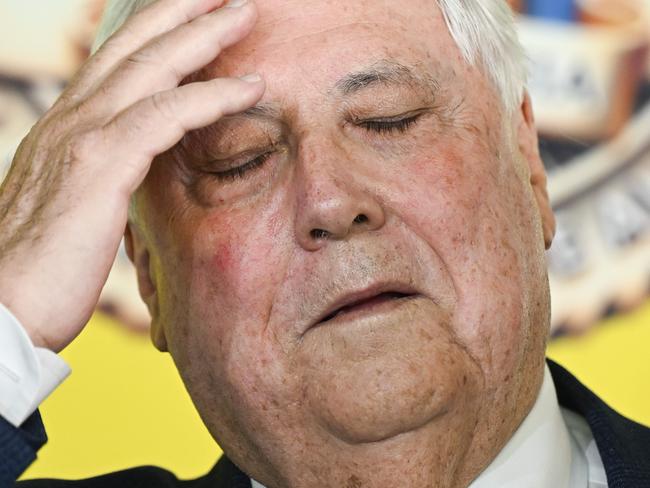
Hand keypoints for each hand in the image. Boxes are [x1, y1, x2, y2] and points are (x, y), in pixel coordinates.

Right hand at [0, 0, 263, 351]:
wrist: (1, 310)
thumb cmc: (42, 270)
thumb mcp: (76, 210)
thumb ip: (102, 181)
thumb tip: (129, 180)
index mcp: (67, 129)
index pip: (115, 65)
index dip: (154, 34)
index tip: (191, 16)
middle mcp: (71, 120)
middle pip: (133, 48)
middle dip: (181, 13)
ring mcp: (81, 138)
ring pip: (152, 68)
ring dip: (203, 35)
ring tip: (245, 13)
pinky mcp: (99, 167)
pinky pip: (165, 117)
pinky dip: (210, 97)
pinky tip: (250, 88)